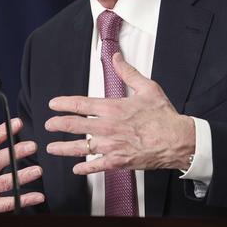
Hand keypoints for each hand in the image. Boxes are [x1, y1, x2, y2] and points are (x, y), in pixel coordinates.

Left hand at [45, 53, 194, 173]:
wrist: (178, 140)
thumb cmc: (163, 115)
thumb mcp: (147, 87)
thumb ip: (128, 72)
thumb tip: (116, 57)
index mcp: (113, 108)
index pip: (81, 104)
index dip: (64, 104)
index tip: (53, 104)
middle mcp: (108, 127)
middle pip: (75, 126)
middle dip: (58, 124)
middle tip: (48, 124)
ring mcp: (112, 146)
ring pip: (81, 147)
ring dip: (64, 147)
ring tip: (52, 147)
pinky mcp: (119, 162)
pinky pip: (97, 166)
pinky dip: (85, 167)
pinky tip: (76, 168)